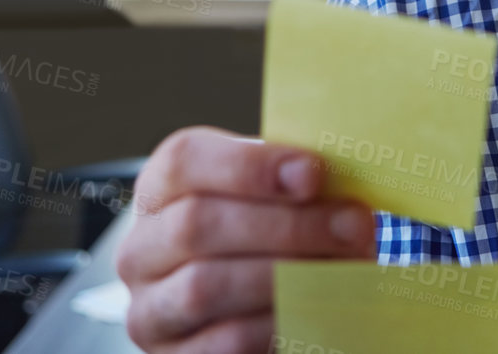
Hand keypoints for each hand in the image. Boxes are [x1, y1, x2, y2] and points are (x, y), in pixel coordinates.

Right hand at [117, 126, 377, 352]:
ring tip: (347, 268)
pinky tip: (318, 309)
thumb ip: (291, 180)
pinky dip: (275, 323)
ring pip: (204, 287)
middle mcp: (142, 247)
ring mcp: (150, 306)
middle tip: (355, 225)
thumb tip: (343, 178)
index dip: (249, 166)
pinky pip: (223, 342)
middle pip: (198, 225)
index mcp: (162, 186)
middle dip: (286, 225)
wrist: (248, 296)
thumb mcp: (267, 193)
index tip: (313, 174)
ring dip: (286, 275)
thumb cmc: (263, 229)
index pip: (185, 161)